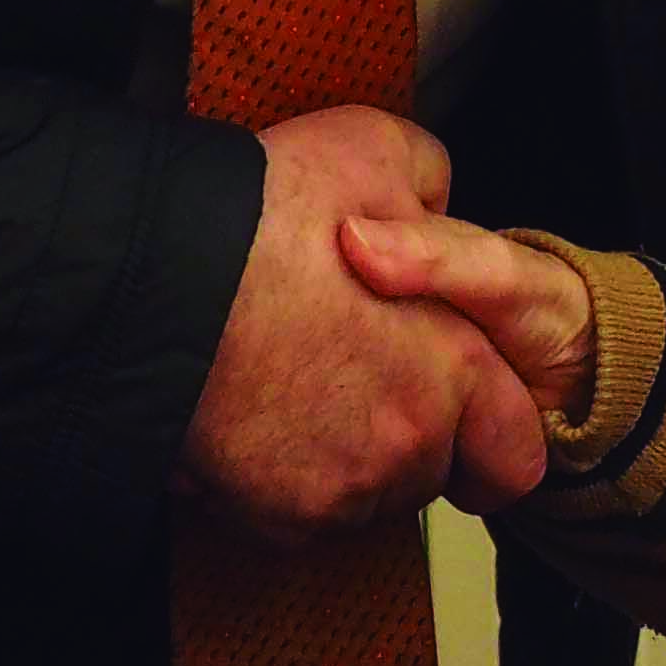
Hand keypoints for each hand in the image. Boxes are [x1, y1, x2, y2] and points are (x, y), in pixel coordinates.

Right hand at [180, 104, 545, 533]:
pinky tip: (248, 412)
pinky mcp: (272, 516)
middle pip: (428, 472)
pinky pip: (293, 509)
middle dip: (403, 434)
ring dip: (339, 453)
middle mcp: (405, 447)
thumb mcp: (377, 150)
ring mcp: (338, 492)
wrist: (149, 276)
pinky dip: (276, 473)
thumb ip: (429, 187)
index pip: (516, 454)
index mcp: (453, 368)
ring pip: (360, 494)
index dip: (493, 434)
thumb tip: (433, 203)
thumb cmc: (264, 215)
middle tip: (350, 373)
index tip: (467, 424)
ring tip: (289, 381)